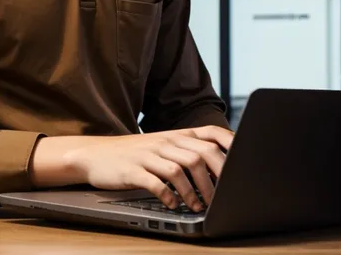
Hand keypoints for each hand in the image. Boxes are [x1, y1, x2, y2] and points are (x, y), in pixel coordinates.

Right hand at [64, 126, 233, 211]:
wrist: (96, 155)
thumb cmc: (135, 154)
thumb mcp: (163, 147)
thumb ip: (188, 151)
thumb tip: (222, 166)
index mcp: (176, 135)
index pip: (211, 133)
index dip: (230, 145)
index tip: (244, 162)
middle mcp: (166, 141)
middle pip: (201, 153)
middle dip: (218, 177)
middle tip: (225, 197)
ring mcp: (149, 154)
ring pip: (181, 169)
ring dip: (195, 192)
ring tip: (199, 208)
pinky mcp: (134, 170)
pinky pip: (156, 183)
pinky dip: (169, 197)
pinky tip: (173, 205)